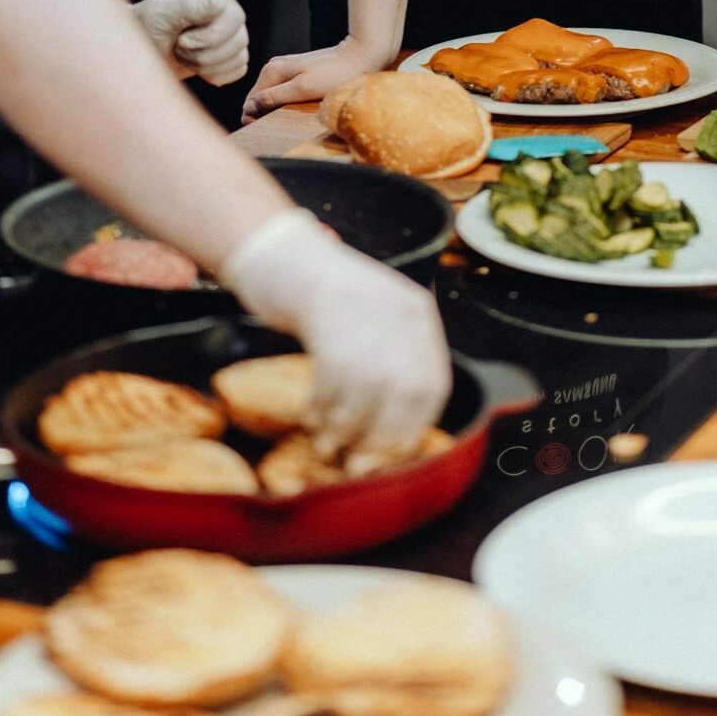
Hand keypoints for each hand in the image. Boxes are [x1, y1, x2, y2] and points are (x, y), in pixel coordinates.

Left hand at [133, 0, 247, 85]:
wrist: (137, 52)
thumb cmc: (147, 28)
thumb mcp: (165, 12)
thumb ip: (193, 5)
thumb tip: (221, 4)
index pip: (234, 17)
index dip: (210, 36)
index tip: (181, 37)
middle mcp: (225, 13)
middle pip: (239, 41)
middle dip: (204, 54)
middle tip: (179, 48)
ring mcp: (229, 35)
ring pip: (239, 58)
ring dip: (207, 65)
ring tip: (184, 56)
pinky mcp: (228, 57)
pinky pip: (239, 71)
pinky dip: (216, 75)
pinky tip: (196, 68)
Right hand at [219, 210, 451, 471]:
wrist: (283, 253)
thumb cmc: (326, 299)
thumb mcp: (374, 321)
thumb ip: (393, 363)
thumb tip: (396, 437)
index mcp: (416, 312)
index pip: (433, 384)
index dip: (413, 427)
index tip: (389, 454)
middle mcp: (397, 310)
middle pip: (407, 391)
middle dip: (382, 437)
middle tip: (357, 462)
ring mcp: (364, 308)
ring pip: (368, 389)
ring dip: (345, 429)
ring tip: (327, 444)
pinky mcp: (327, 311)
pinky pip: (332, 377)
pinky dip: (322, 408)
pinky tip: (312, 417)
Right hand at [242, 33, 390, 118]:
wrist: (360, 55)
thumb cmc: (334, 74)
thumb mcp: (303, 89)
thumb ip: (275, 97)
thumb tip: (249, 107)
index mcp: (271, 72)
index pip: (249, 101)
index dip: (253, 118)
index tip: (266, 129)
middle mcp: (273, 67)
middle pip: (257, 97)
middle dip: (261, 114)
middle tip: (277, 128)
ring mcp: (284, 67)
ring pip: (268, 93)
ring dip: (272, 108)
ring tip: (286, 120)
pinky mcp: (296, 69)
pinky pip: (280, 89)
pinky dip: (283, 101)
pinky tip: (294, 108)